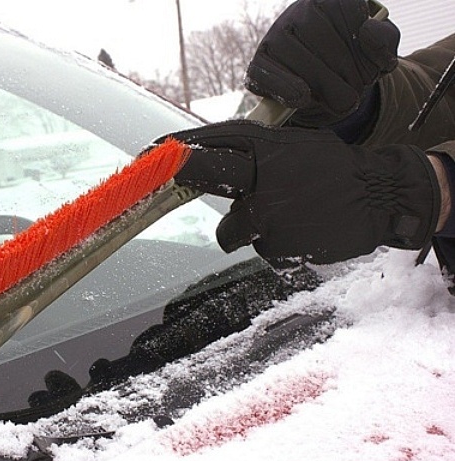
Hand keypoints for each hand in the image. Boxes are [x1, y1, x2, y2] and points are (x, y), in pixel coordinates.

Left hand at [165, 121, 439, 266]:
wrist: (382, 198)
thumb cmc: (333, 171)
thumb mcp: (295, 147)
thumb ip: (256, 153)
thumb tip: (208, 156)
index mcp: (268, 145)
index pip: (212, 140)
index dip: (177, 146)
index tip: (151, 152)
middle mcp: (263, 175)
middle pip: (206, 171)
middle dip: (183, 172)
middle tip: (159, 171)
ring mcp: (268, 213)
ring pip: (232, 230)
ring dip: (251, 228)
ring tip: (289, 218)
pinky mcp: (276, 246)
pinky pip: (259, 248)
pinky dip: (276, 245)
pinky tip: (302, 233)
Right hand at [245, 0, 399, 126]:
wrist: (322, 90)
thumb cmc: (350, 64)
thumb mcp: (377, 53)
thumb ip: (384, 40)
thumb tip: (366, 32)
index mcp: (328, 0)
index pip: (349, 13)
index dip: (363, 48)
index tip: (370, 68)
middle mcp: (298, 12)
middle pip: (324, 41)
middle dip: (346, 73)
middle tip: (355, 92)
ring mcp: (274, 37)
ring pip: (301, 62)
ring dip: (325, 86)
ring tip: (338, 99)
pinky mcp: (257, 64)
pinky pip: (270, 76)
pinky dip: (288, 90)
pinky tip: (303, 98)